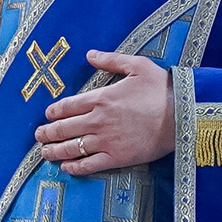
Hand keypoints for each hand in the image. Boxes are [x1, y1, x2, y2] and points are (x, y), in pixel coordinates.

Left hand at [38, 50, 173, 176]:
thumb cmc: (162, 89)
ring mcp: (106, 141)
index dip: (54, 112)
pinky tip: (66, 167)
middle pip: (64, 128)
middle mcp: (98, 120)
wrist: (183, 116)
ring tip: (45, 153)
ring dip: (55, 151)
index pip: (68, 105)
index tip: (48, 115)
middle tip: (38, 136)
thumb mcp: (138, 65)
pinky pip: (89, 165)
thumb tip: (90, 54)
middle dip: (48, 132)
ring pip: (72, 148)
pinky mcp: (117, 158)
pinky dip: (75, 167)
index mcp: (101, 97)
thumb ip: (111, 60)